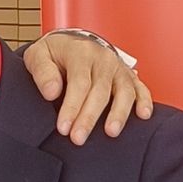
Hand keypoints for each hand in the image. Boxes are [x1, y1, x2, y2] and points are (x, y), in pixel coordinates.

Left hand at [25, 30, 154, 143]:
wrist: (70, 43)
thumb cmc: (53, 54)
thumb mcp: (38, 56)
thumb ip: (42, 73)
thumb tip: (52, 92)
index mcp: (81, 52)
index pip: (79, 82)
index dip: (71, 107)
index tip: (63, 128)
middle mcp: (103, 58)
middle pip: (100, 91)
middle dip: (89, 117)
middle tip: (78, 138)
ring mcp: (118, 67)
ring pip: (124, 91)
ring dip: (119, 113)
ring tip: (111, 132)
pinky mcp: (129, 75)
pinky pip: (141, 88)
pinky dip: (145, 101)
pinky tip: (143, 116)